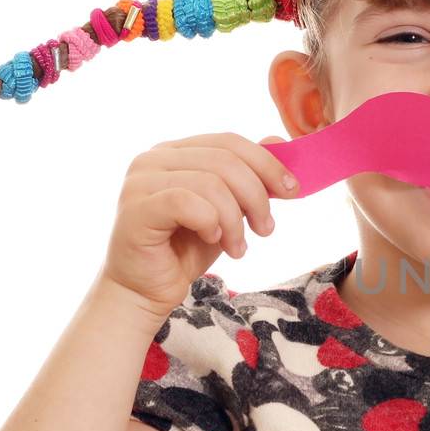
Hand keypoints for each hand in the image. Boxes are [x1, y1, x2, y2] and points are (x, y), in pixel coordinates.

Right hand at [99, 132, 299, 321]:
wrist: (147, 290)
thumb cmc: (185, 249)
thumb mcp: (228, 210)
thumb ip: (248, 176)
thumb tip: (277, 141)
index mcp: (176, 152)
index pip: (229, 142)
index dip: (267, 163)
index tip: (293, 190)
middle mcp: (154, 159)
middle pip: (224, 160)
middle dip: (257, 196)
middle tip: (266, 229)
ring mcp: (140, 181)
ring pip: (211, 183)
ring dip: (235, 220)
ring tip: (237, 248)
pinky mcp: (136, 208)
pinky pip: (187, 203)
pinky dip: (210, 222)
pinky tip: (212, 239)